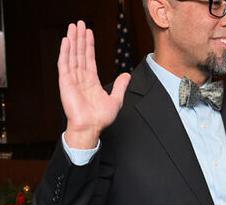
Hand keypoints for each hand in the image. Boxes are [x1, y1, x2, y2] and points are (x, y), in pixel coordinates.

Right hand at [59, 21, 131, 148]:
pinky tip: (66, 41)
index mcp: (91, 81)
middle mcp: (81, 78)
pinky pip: (64, 64)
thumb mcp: (116, 99)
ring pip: (72, 55)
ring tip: (73, 27)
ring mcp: (72, 79)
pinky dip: (65, 52)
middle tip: (80, 23)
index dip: (89, 45)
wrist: (91, 126)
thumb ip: (120, 86)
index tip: (89, 33)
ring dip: (73, 40)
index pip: (89, 59)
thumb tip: (126, 75)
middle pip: (80, 53)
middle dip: (80, 38)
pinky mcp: (65, 82)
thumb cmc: (101, 117)